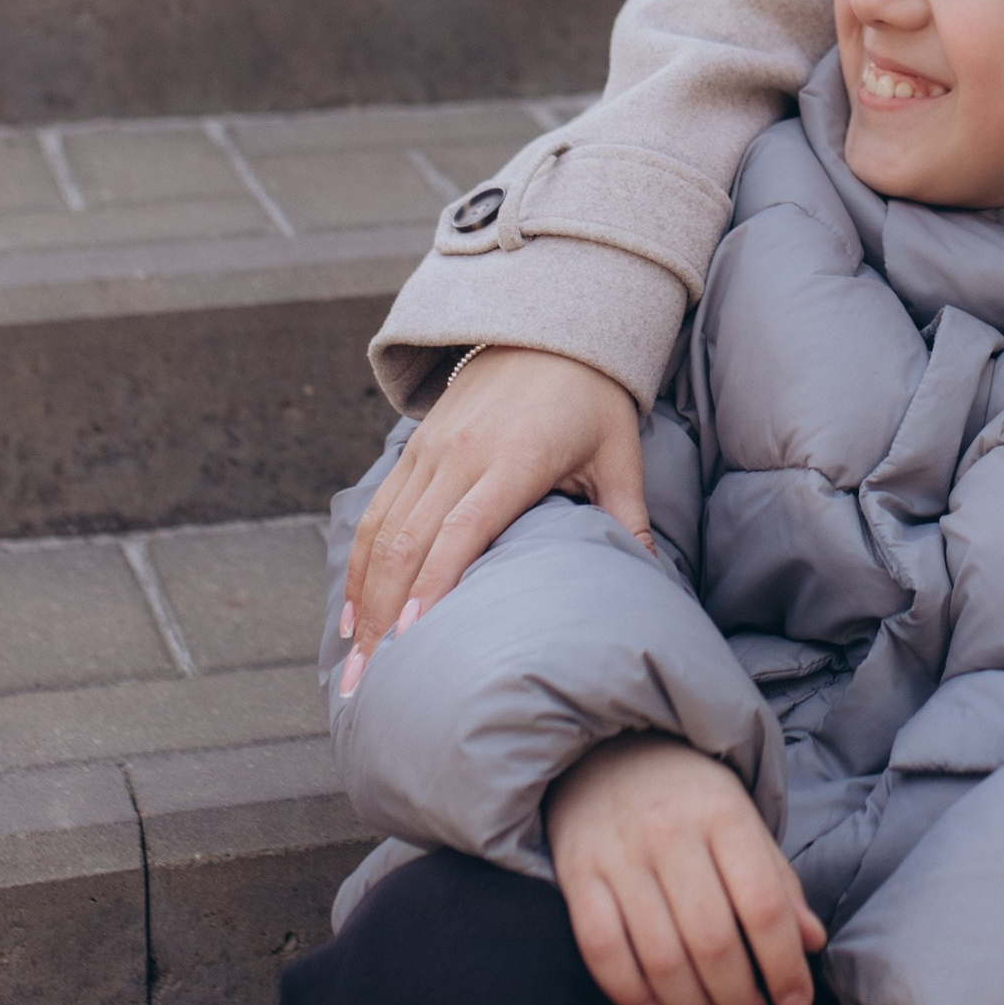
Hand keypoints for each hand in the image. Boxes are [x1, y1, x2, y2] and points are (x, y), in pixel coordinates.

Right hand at [340, 347, 648, 682]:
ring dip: (363, 598)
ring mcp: (430, 450)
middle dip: (384, 616)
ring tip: (355, 660)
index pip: (464, 530)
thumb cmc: (592, 398)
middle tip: (372, 681)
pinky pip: (375, 512)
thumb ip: (629, 517)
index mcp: (515, 459)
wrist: (545, 323)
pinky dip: (359, 563)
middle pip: (409, 542)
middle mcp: (461, 454)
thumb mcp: (619, 452)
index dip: (435, 584)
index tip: (414, 638)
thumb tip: (650, 579)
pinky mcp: (414, 448)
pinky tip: (353, 610)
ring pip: (381, 531)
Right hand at [546, 734, 823, 1004]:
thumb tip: (811, 942)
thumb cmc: (688, 794)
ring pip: (659, 956)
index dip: (783, 967)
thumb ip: (777, 880)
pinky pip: (601, 949)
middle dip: (740, 1000)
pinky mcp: (576, 873)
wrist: (606, 744)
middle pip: (712, 942)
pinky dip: (629, 993)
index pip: (762, 906)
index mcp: (723, 814)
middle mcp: (670, 833)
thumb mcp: (743, 819)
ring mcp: (618, 854)